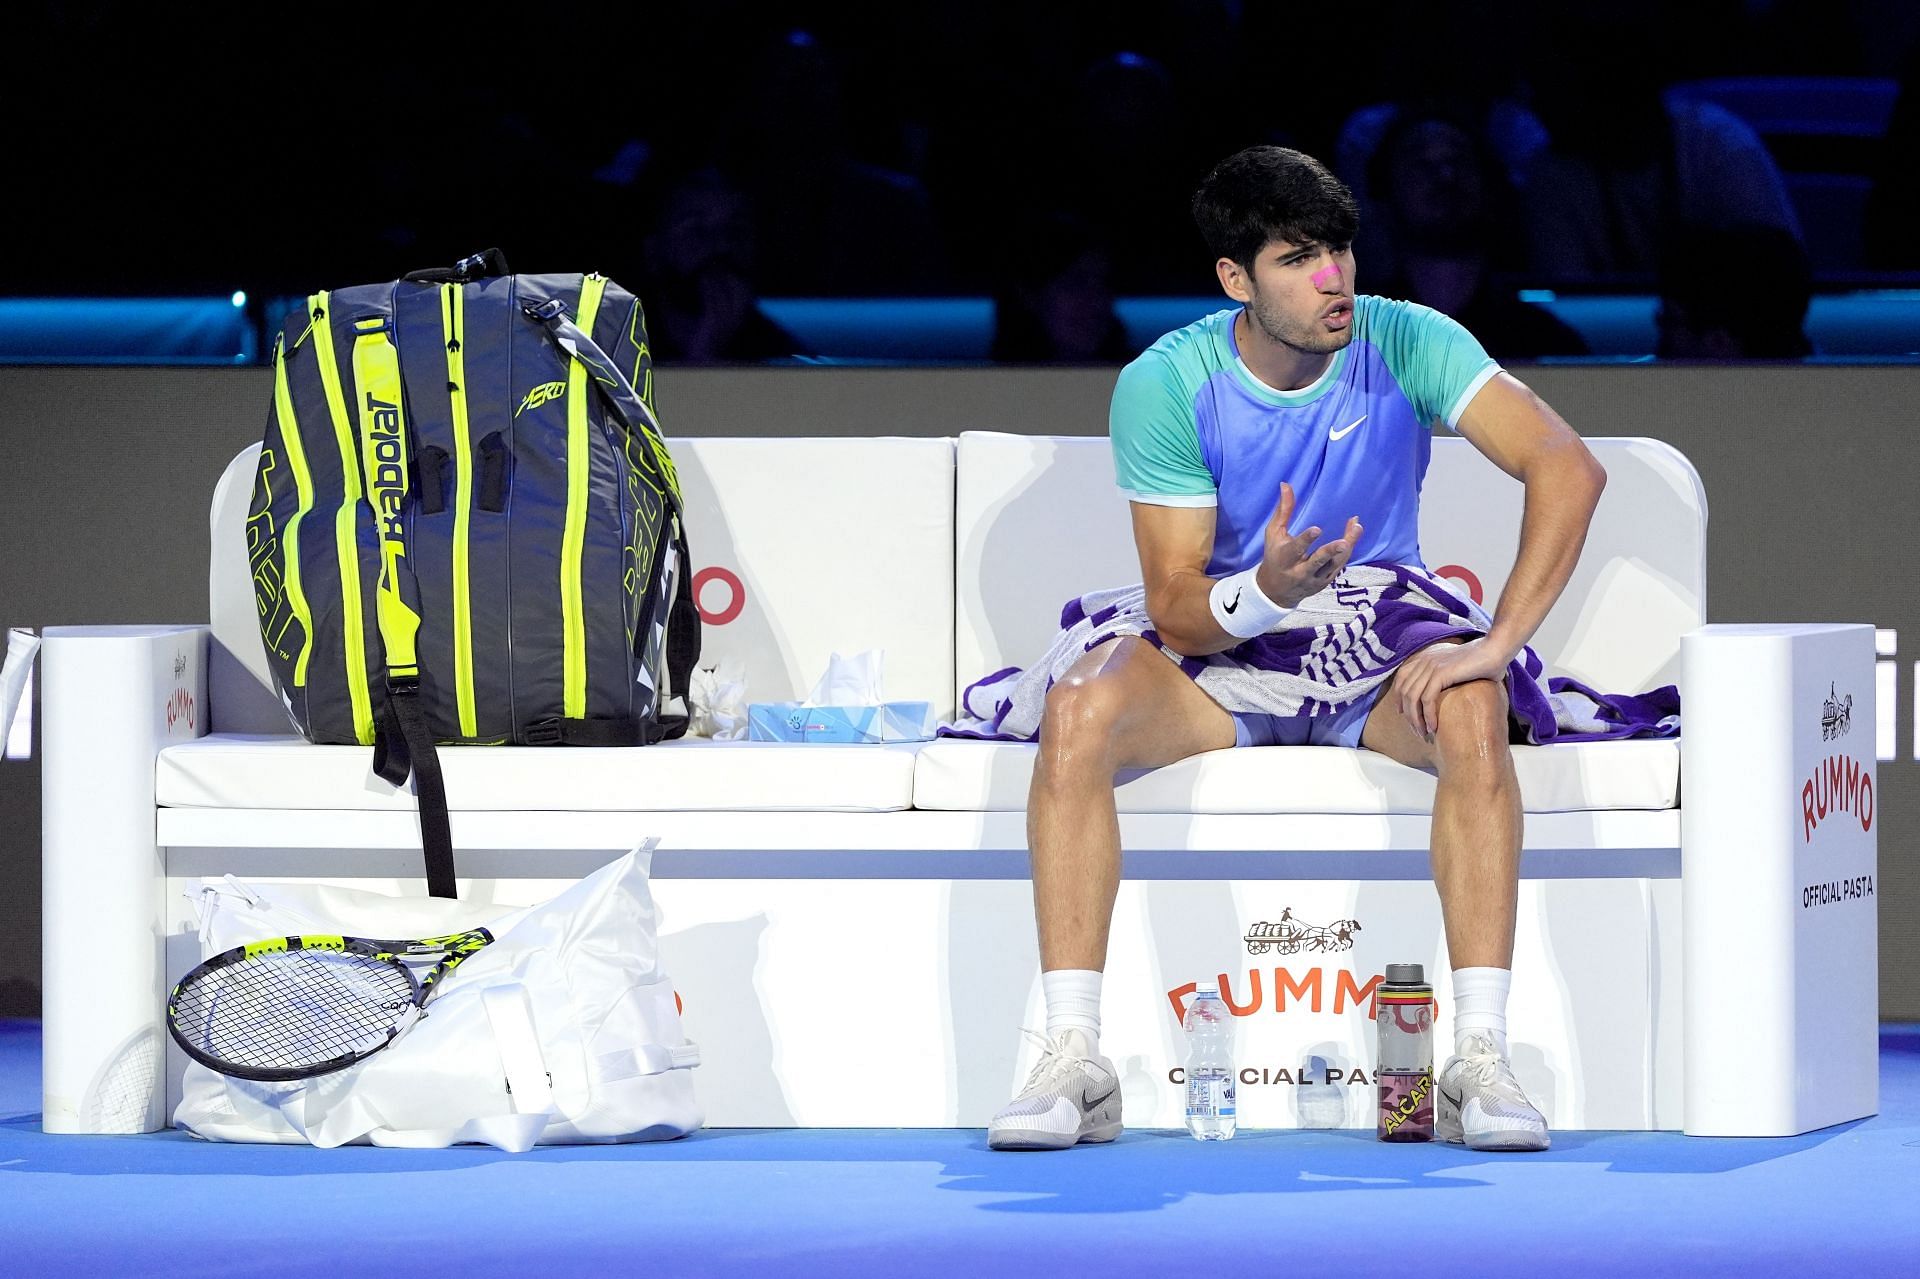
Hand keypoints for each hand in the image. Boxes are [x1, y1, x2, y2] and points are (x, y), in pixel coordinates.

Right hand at [1254, 483, 1362, 606]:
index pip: (1295, 549)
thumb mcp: (1274, 534)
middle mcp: (1299, 571)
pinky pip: (1339, 566)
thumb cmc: (1274, 556)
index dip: (1306, 540)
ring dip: (1346, 548)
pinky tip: (1354, 533)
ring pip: (1333, 564)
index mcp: (1284, 558)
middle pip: (1317, 561)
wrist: (1276, 591)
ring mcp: (1314, 578)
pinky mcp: (1324, 582)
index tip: (1317, 529)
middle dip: (1330, 552)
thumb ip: (1283, 510)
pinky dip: (1347, 551)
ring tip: (1357, 528)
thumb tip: (1286, 484)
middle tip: (1343, 542)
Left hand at [1392, 637, 1513, 736]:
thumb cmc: (1483, 663)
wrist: (1495, 650)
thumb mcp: (1456, 668)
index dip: (1399, 697)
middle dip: (1408, 715)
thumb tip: (1443, 697)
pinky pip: (1426, 699)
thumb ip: (1445, 678)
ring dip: (1416, 719)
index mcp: (1426, 657)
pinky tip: (1434, 727)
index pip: (1401, 678)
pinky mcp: (1441, 673)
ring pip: (1413, 698)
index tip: (1403, 714)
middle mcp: (1425, 660)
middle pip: (1405, 692)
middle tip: (1417, 731)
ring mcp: (1431, 666)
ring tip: (1423, 733)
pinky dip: (1428, 716)